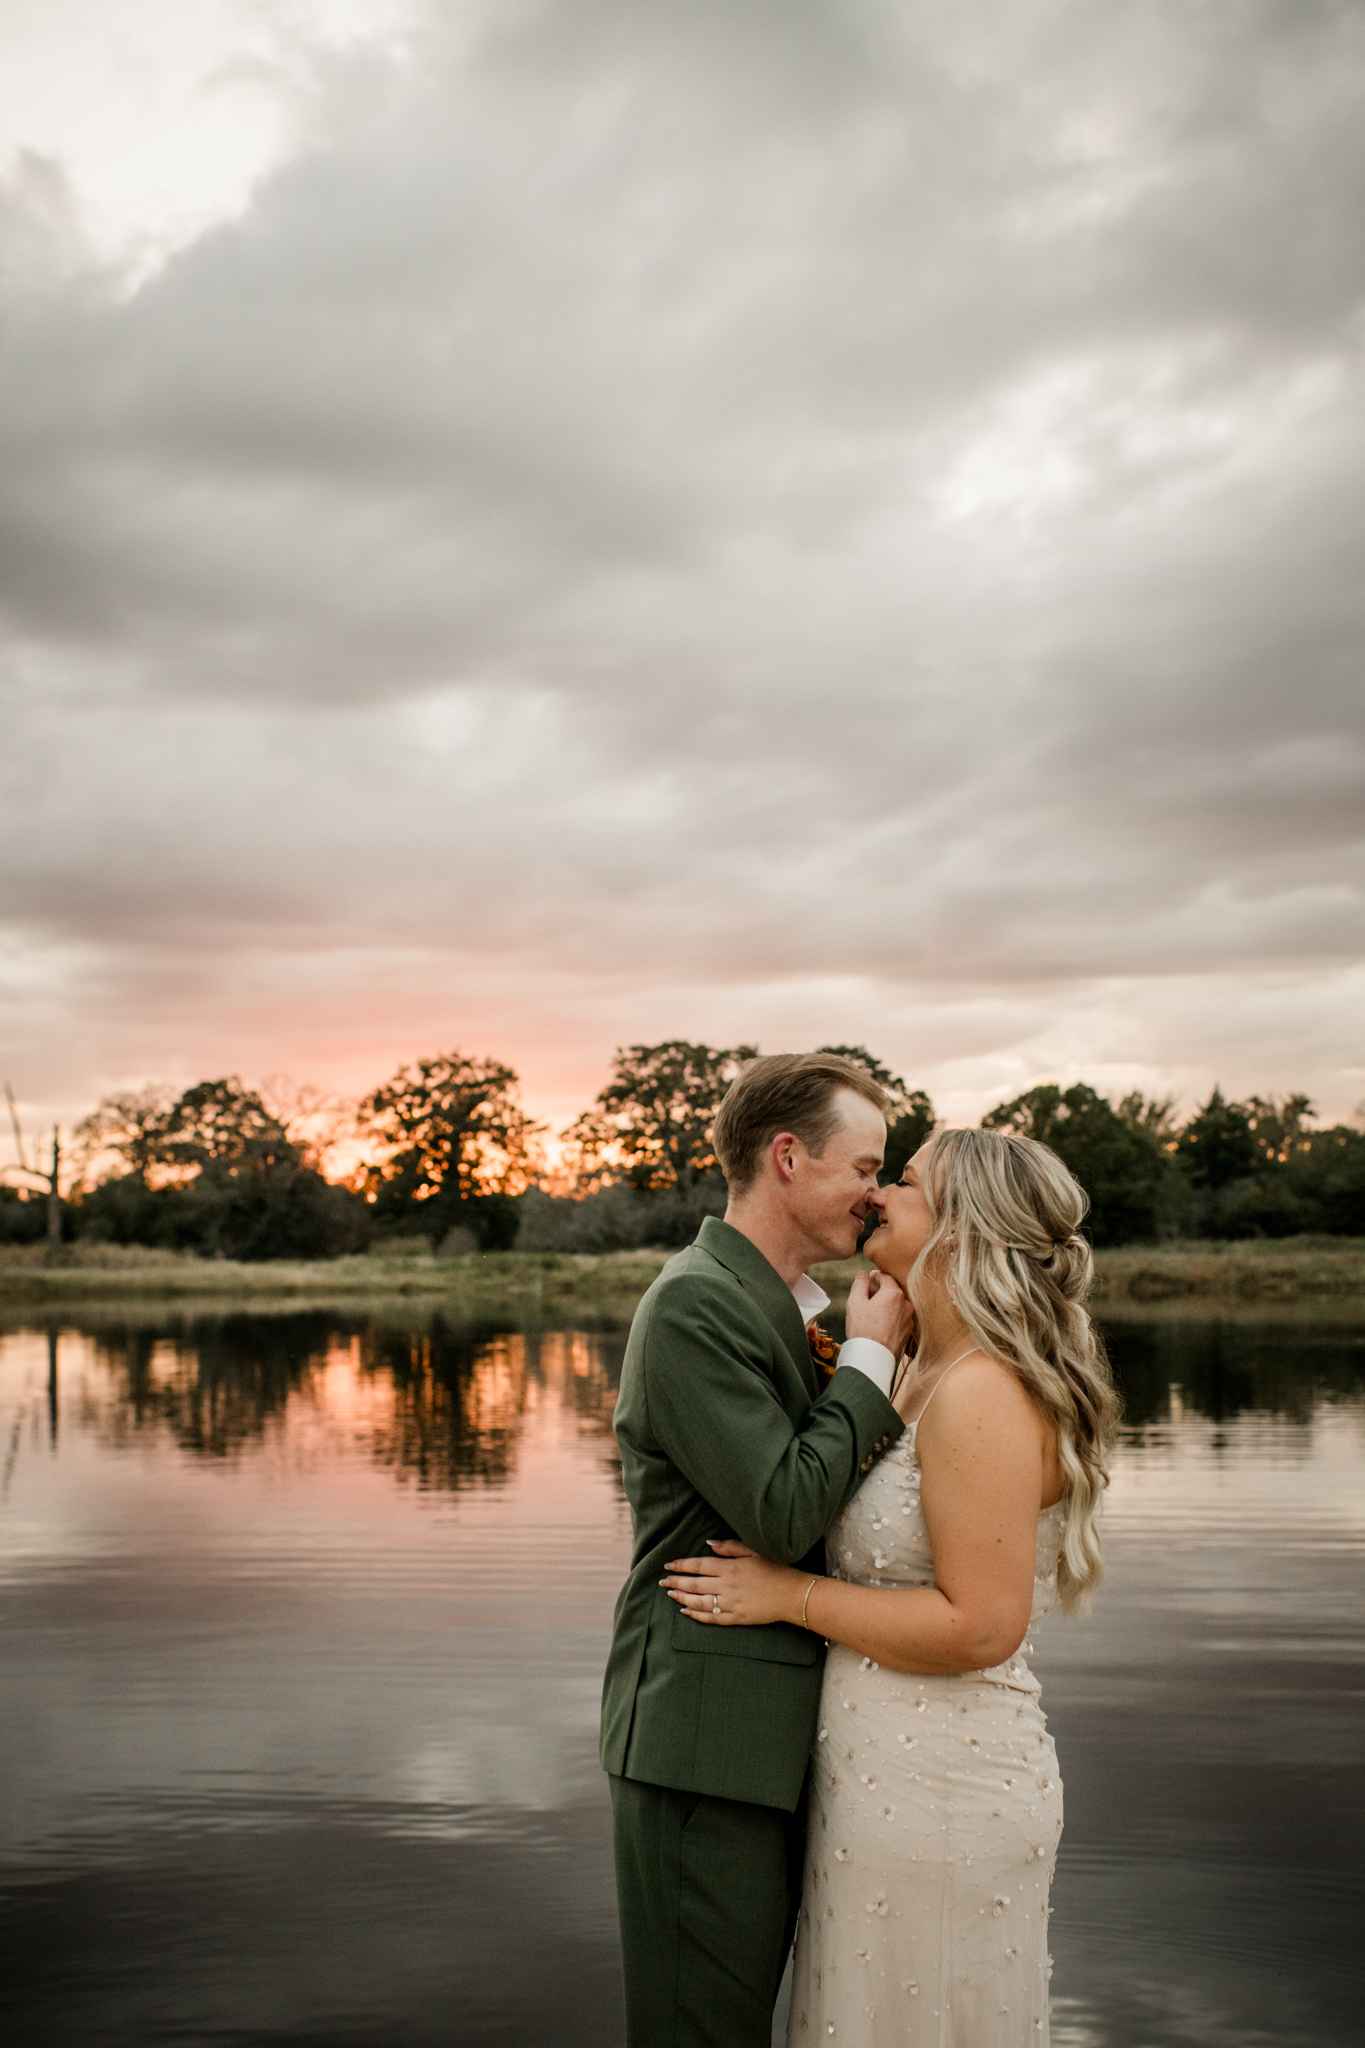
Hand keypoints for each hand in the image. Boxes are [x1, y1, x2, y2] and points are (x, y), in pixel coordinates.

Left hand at [661, 1539, 804, 1626]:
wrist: (793, 1594)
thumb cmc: (776, 1569)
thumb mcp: (754, 1551)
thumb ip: (730, 1547)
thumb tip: (709, 1543)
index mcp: (730, 1567)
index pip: (698, 1565)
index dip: (681, 1566)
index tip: (668, 1565)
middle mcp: (727, 1585)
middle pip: (694, 1584)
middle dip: (676, 1582)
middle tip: (662, 1582)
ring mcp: (731, 1603)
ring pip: (699, 1602)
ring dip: (682, 1598)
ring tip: (670, 1595)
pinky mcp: (737, 1618)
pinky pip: (711, 1618)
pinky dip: (696, 1615)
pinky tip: (686, 1612)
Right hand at [845, 1268, 915, 1354]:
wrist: (872, 1357)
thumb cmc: (862, 1329)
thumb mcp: (855, 1301)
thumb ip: (860, 1283)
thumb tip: (863, 1274)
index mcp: (894, 1294)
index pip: (886, 1277)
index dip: (875, 1275)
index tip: (869, 1278)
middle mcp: (906, 1304)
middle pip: (892, 1291)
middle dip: (879, 1291)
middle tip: (865, 1297)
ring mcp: (909, 1319)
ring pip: (896, 1304)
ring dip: (885, 1304)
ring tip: (871, 1312)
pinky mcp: (908, 1331)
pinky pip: (899, 1317)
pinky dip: (890, 1316)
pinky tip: (878, 1323)